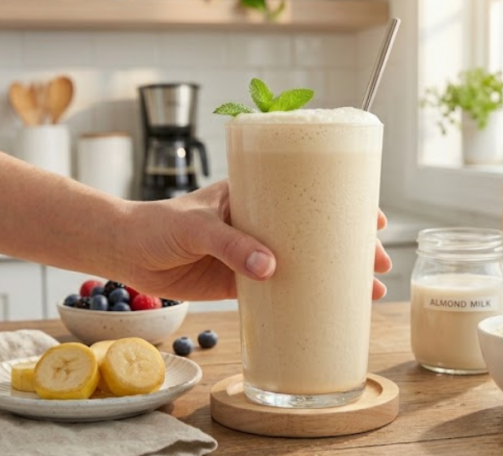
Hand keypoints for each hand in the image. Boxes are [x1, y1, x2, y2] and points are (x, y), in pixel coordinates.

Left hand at [118, 180, 392, 300]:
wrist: (124, 251)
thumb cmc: (157, 223)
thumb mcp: (196, 225)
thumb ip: (231, 244)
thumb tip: (270, 267)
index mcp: (254, 195)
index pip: (307, 194)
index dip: (344, 205)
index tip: (373, 218)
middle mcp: (260, 223)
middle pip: (316, 231)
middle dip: (352, 246)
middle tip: (379, 263)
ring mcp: (251, 253)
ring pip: (304, 262)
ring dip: (334, 275)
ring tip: (368, 291)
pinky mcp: (238, 282)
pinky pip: (279, 291)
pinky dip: (303, 299)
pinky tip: (325, 309)